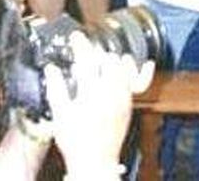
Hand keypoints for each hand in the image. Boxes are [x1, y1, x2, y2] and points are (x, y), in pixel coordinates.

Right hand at [47, 35, 153, 177]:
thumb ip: (56, 88)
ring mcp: (123, 97)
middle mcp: (111, 91)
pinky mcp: (129, 104)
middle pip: (107, 60)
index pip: (86, 59)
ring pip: (123, 68)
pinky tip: (147, 64)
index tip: (75, 37)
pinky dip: (142, 72)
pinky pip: (139, 84)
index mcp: (91, 91)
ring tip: (104, 58)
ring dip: (113, 59)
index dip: (80, 44)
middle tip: (85, 51)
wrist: (95, 161)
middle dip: (95, 53)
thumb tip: (51, 69)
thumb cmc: (76, 141)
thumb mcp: (59, 114)